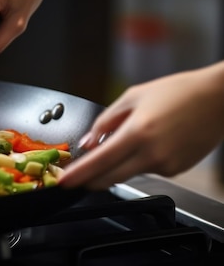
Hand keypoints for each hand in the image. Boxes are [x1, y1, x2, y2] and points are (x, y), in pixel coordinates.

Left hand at [59, 62, 223, 189]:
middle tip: (77, 177)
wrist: (217, 99)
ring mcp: (166, 165)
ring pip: (129, 172)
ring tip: (135, 136)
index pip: (100, 161)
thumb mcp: (132, 97)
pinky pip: (148, 169)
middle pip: (111, 177)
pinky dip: (141, 159)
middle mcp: (152, 153)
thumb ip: (105, 120)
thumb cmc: (177, 92)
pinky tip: (154, 141)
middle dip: (91, 179)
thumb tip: (89, 142)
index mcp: (138, 132)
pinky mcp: (176, 170)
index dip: (79, 174)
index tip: (64, 181)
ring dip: (119, 163)